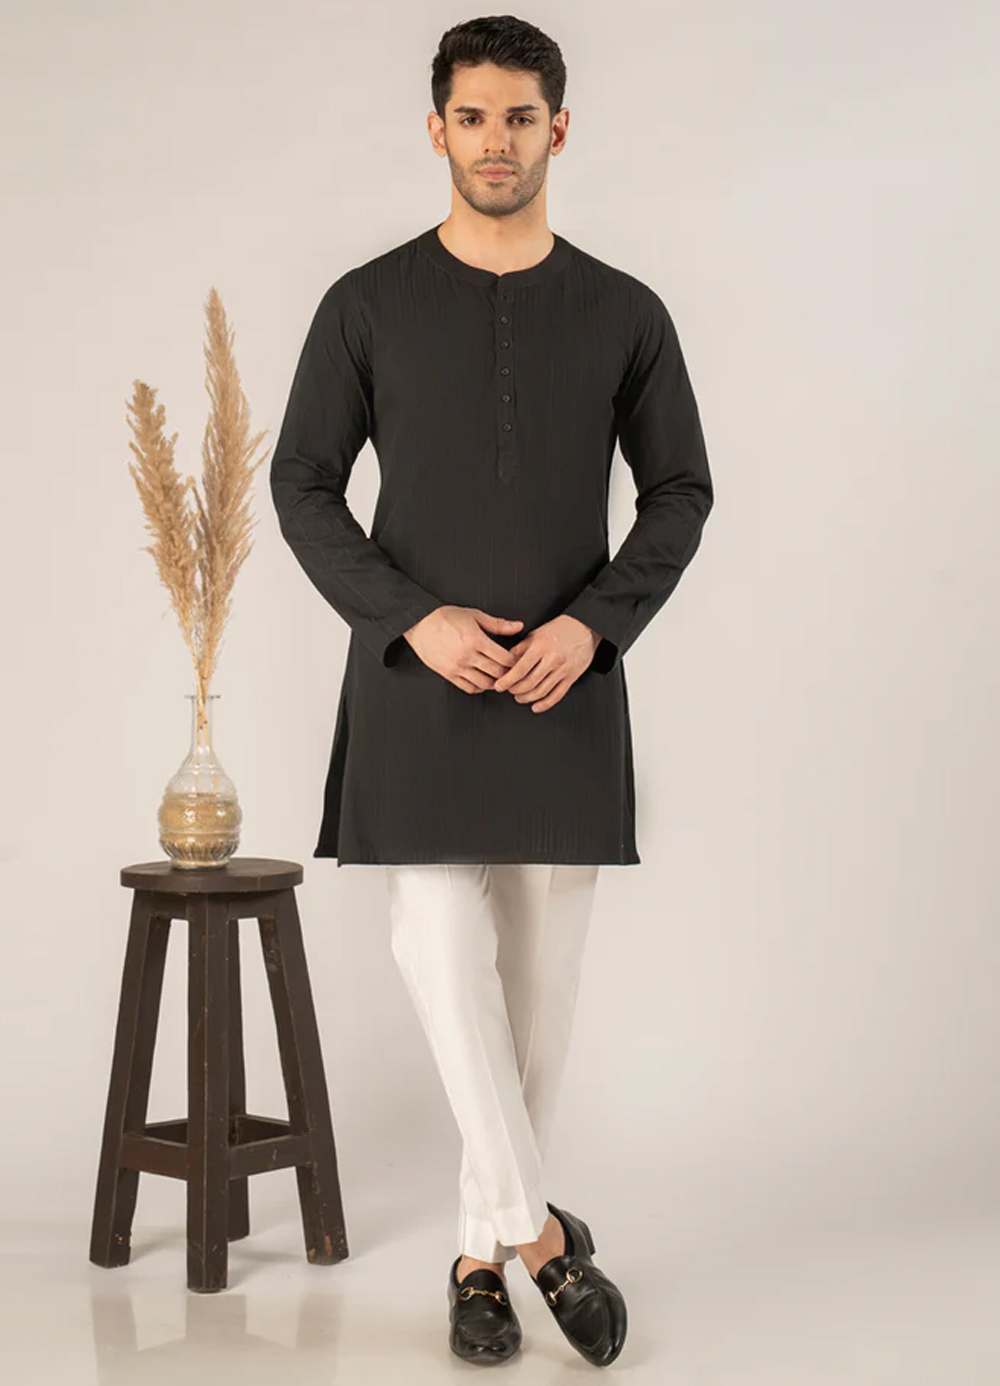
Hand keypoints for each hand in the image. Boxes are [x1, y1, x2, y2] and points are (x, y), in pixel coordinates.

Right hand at [404, 605, 524, 692]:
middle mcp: (467, 656)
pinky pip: (469, 688)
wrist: (419, 624)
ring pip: (484, 684)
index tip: (518, 660)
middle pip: (497, 673)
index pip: (504, 658)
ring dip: (495, 682)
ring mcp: (457, 667)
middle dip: (508, 674)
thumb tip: (519, 627)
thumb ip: (498, 624)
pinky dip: (479, 688)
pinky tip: (483, 681)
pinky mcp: (448, 674)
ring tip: (499, 677)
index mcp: (476, 640)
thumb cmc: (446, 617)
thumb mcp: (474, 616)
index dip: (515, 661)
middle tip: (513, 671)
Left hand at [492, 614, 599, 711]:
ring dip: (526, 698)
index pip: (520, 669)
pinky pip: (556, 696)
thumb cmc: (558, 630)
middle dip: (515, 690)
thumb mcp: (535, 635)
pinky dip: (544, 704)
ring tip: (519, 697)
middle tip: (508, 690)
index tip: (499, 686)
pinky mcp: (571, 678)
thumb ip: (519, 650)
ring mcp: (563, 670)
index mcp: (541, 647)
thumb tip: (504, 665)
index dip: (507, 681)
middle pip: (529, 683)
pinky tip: (535, 706)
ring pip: (541, 692)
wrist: (584, 628)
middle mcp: (553, 659)